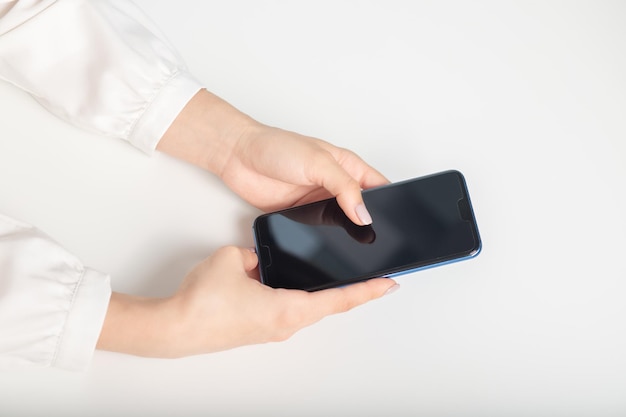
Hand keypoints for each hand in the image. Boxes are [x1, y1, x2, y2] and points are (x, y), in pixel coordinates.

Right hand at [97, 246, 397, 357]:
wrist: (175, 327)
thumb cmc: (203, 301)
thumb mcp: (234, 258)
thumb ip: (257, 253)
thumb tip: (262, 257)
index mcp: (288, 308)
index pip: (339, 298)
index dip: (368, 290)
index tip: (390, 282)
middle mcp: (286, 324)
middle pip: (330, 306)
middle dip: (354, 291)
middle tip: (374, 277)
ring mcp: (273, 329)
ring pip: (311, 309)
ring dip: (329, 296)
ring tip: (342, 278)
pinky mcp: (260, 330)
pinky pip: (291, 311)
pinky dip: (305, 298)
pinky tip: (299, 285)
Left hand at [157, 89, 388, 224]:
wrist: (238, 157)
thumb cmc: (276, 147)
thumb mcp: (318, 162)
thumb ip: (344, 187)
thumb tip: (364, 213)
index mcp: (348, 167)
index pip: (380, 187)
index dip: (392, 203)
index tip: (399, 220)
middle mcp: (336, 186)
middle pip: (364, 210)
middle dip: (372, 224)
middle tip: (379, 241)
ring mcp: (319, 202)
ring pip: (343, 225)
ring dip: (348, 235)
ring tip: (357, 248)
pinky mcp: (301, 216)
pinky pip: (320, 233)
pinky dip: (325, 240)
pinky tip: (330, 246)